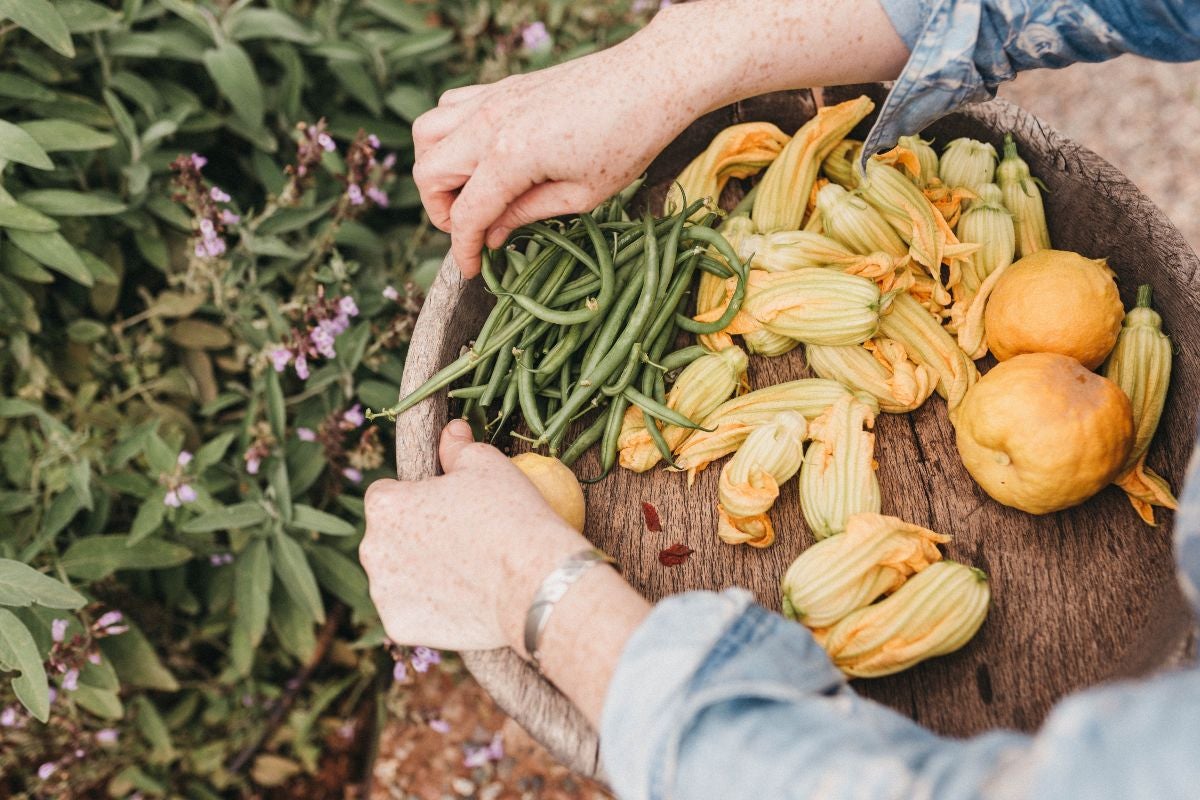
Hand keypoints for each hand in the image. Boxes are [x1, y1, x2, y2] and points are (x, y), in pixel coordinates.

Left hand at [360, 420, 588, 651]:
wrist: (535, 582)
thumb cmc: (510, 514)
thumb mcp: (487, 465)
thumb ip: (458, 447)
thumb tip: (452, 429)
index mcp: (385, 504)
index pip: (386, 494)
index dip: (417, 498)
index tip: (447, 509)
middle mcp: (372, 548)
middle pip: (388, 537)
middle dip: (414, 536)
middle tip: (461, 541)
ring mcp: (384, 592)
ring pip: (396, 576)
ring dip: (418, 573)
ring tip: (465, 573)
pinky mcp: (400, 626)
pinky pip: (410, 611)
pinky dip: (429, 608)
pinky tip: (462, 601)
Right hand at [411, 16, 704, 276]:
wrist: (650, 79)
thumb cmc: (628, 140)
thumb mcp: (582, 195)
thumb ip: (527, 214)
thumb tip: (492, 234)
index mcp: (510, 156)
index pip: (465, 214)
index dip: (463, 250)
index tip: (474, 270)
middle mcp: (489, 123)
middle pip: (428, 173)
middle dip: (441, 212)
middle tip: (473, 230)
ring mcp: (492, 99)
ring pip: (427, 133)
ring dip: (437, 169)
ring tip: (468, 191)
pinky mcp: (502, 87)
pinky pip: (449, 106)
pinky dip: (449, 133)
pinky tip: (479, 155)